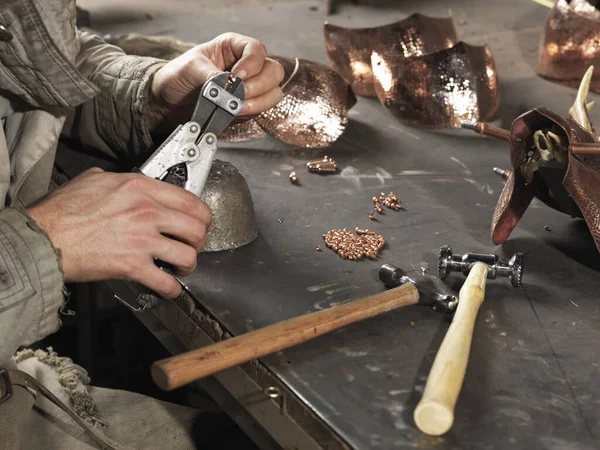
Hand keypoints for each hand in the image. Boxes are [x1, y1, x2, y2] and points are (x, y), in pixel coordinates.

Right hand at [27, 169, 211, 298]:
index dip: (202, 216)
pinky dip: (172, 289)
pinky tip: (168, 288)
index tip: (200, 223)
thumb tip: (130, 185)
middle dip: (200, 241)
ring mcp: (142, 240)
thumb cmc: (64, 210)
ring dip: (189, 265)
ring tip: (180, 267)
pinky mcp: (133, 266)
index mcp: (141, 188)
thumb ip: (121, 180)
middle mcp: (147, 212)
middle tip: (191, 246)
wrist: (45, 237)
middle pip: (197, 228)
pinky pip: (166, 282)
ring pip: (188, 255)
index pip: (191, 200)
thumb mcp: (96, 179)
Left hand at [148, 33, 284, 132]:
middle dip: (259, 86)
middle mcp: (247, 65)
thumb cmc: (178, 77)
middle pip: (273, 72)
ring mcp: (251, 87)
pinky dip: (254, 112)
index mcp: (234, 47)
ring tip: (238, 108)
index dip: (252, 64)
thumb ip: (211, 76)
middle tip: (240, 95)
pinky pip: (264, 109)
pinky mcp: (249, 105)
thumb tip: (229, 87)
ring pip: (273, 92)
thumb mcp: (191, 68)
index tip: (237, 77)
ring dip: (259, 102)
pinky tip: (236, 113)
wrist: (169, 102)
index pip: (257, 50)